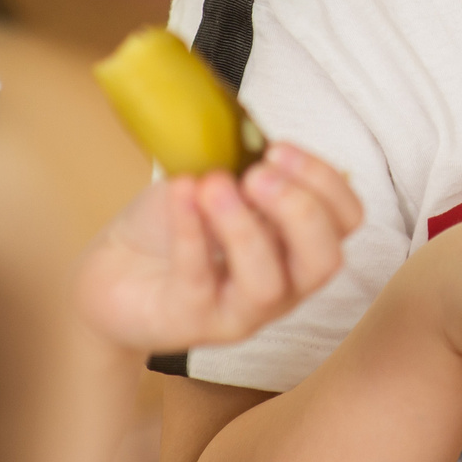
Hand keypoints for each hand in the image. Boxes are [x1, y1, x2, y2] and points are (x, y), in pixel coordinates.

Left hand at [75, 143, 363, 352]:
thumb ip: (247, 164)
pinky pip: (198, 281)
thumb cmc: (178, 221)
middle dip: (300, 210)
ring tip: (213, 184)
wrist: (115, 266)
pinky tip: (181, 193)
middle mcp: (283, 283)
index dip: (324, 181)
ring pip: (266, 284)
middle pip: (324, 261)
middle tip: (257, 174)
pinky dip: (191, 232)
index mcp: (299, 243)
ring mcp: (239, 311)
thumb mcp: (221, 178)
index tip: (277, 147)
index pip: (346, 219)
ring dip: (244, 227)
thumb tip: (255, 139)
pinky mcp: (190, 322)